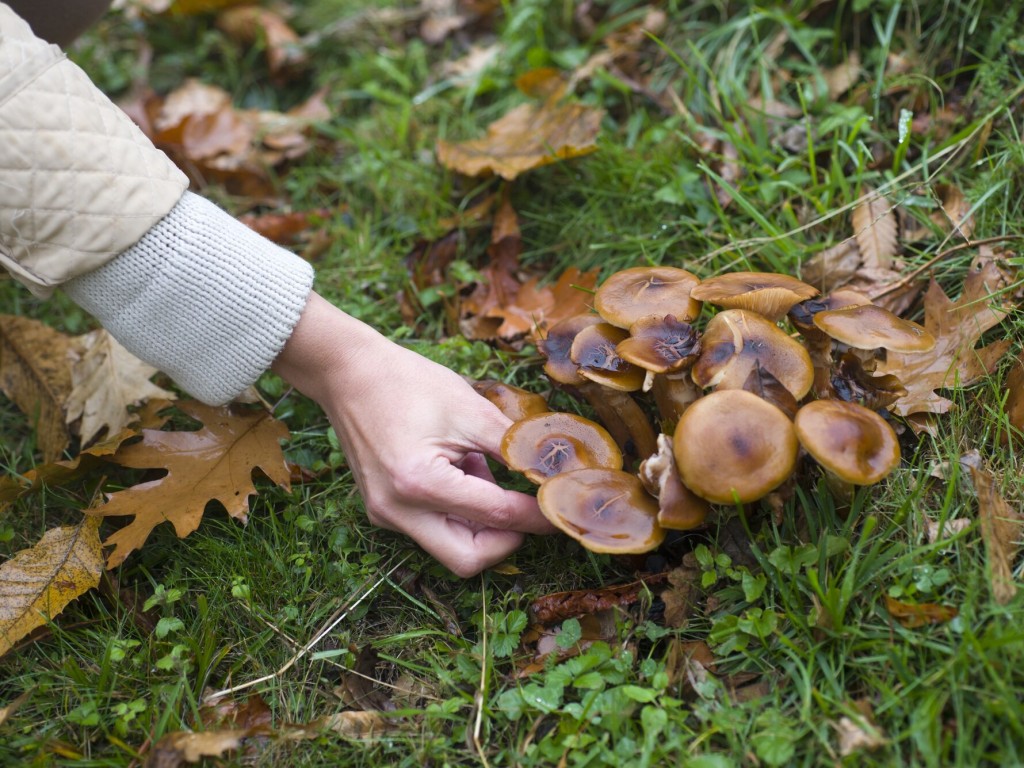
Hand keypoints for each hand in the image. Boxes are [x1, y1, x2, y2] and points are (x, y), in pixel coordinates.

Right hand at [272, 293, 553, 575]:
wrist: (348, 372)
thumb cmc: (408, 383)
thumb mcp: (471, 410)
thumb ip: (515, 448)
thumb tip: (555, 475)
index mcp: (420, 483)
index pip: (496, 515)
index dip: (537, 514)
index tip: (565, 507)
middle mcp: (397, 510)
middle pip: (468, 558)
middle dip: (506, 539)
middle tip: (529, 507)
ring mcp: (385, 515)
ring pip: (450, 547)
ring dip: (481, 523)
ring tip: (481, 469)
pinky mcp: (382, 511)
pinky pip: (431, 529)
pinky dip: (457, 511)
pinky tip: (458, 469)